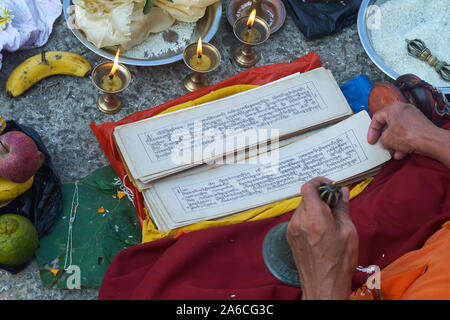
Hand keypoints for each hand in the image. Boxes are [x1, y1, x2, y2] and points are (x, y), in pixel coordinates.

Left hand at [286, 177, 357, 299]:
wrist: (323, 286)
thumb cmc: (339, 263)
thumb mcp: (348, 232)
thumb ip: (342, 208)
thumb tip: (342, 191)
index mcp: (315, 218)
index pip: (308, 187)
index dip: (319, 182)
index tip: (329, 185)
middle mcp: (299, 222)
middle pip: (306, 197)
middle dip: (320, 196)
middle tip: (334, 202)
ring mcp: (292, 229)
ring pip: (302, 207)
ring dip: (314, 206)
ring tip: (329, 218)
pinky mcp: (290, 236)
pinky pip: (298, 218)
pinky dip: (308, 216)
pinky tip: (320, 227)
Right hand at [367, 102, 436, 159]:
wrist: (429, 140)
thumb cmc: (409, 135)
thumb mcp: (387, 139)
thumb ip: (382, 139)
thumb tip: (384, 141)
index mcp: (392, 108)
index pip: (377, 118)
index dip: (372, 131)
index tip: (371, 140)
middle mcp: (403, 110)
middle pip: (388, 125)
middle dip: (385, 138)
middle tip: (381, 145)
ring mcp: (413, 117)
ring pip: (398, 130)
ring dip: (394, 143)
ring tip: (393, 152)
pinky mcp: (420, 125)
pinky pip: (407, 133)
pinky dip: (403, 143)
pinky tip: (401, 153)